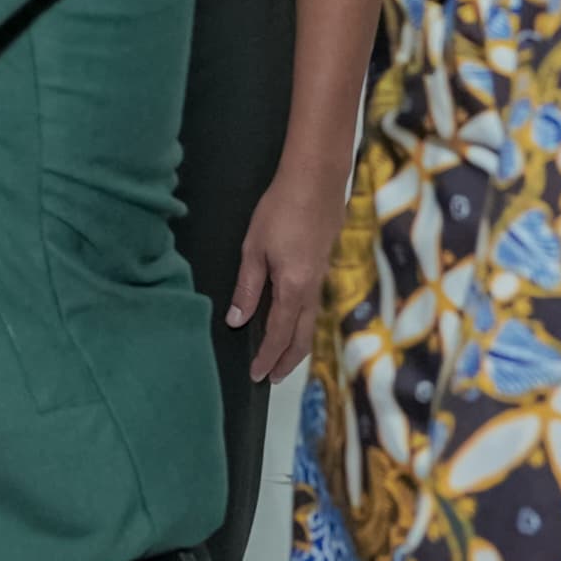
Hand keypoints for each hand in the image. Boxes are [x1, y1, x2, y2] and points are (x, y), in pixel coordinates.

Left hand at [229, 163, 349, 382]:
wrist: (316, 181)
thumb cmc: (281, 210)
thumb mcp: (254, 248)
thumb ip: (247, 287)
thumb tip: (237, 319)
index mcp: (293, 288)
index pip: (278, 334)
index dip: (267, 357)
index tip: (257, 375)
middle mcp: (311, 290)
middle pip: (302, 337)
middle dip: (287, 361)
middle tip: (273, 379)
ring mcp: (321, 278)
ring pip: (311, 324)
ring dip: (297, 345)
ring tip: (283, 358)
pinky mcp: (323, 267)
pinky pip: (314, 307)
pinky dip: (303, 325)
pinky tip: (294, 323)